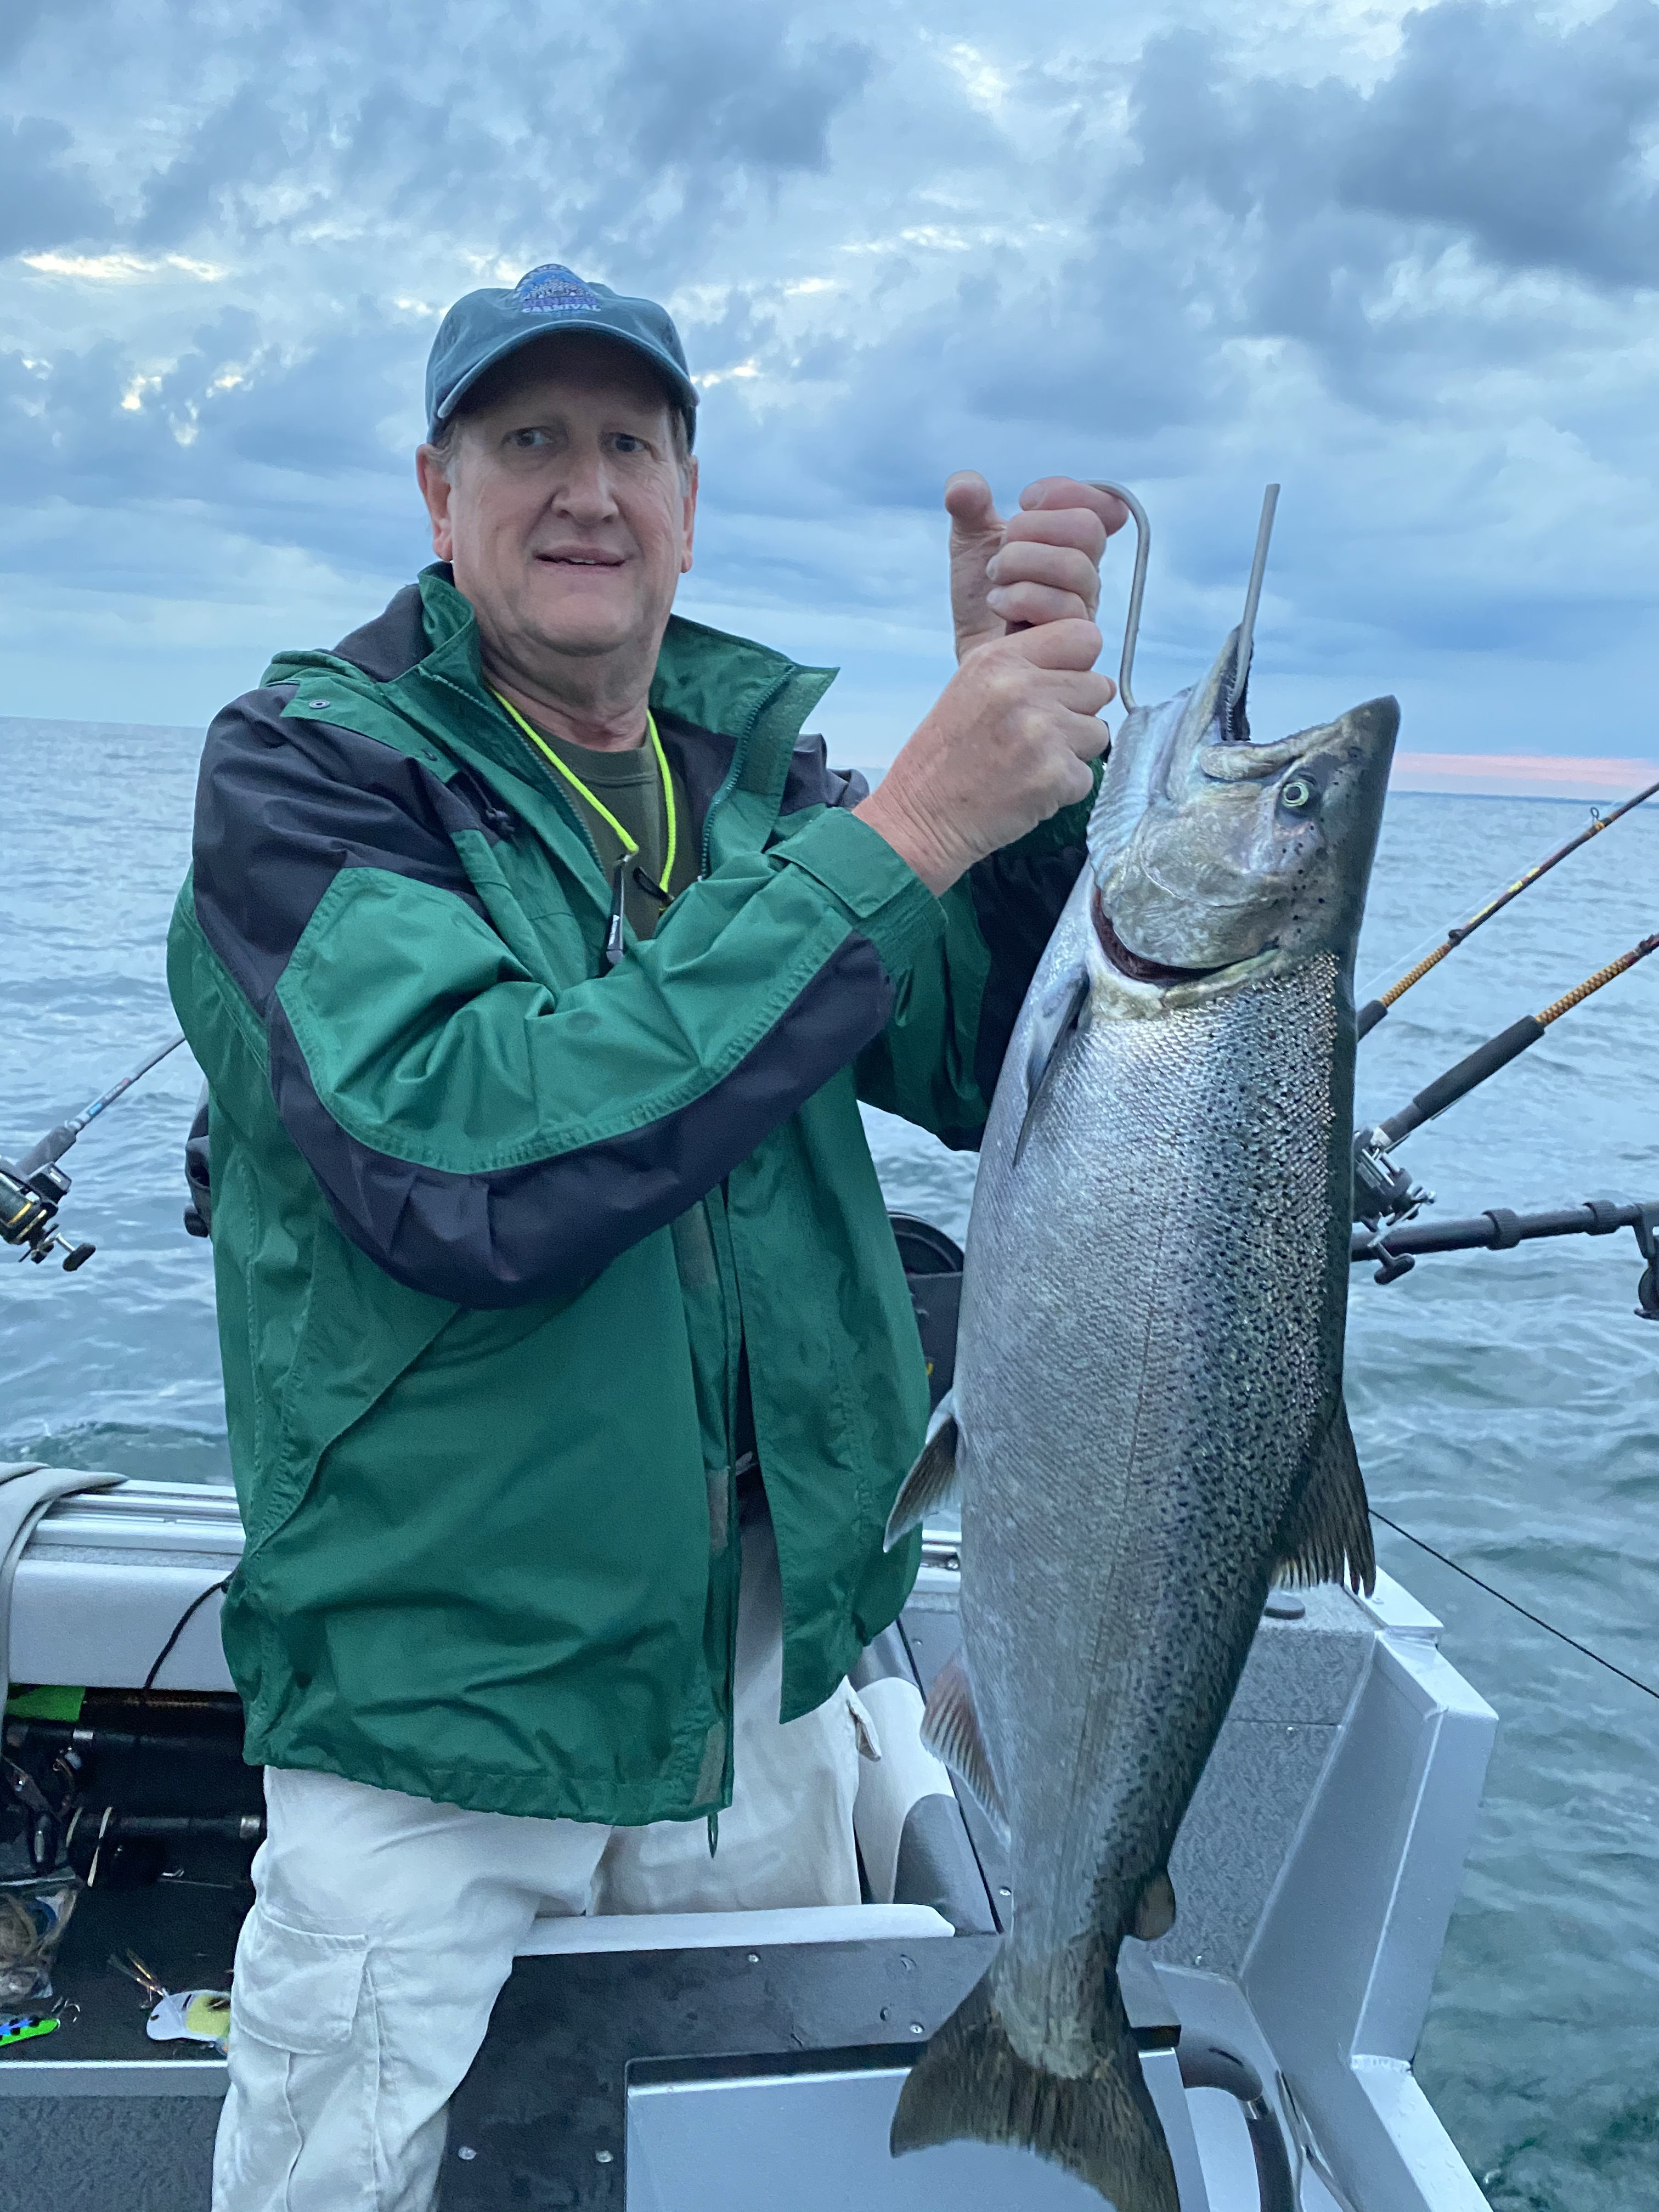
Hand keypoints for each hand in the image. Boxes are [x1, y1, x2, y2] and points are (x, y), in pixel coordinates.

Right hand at [854, 620, 1111, 894]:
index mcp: (999, 659)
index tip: (1061, 686)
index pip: (1083, 636)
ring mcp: (1042, 731)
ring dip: (1073, 751)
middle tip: (1037, 735)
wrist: (919, 818)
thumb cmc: (943, 759)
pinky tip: (1029, 789)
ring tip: (1030, 762)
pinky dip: (1064, 788)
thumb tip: (1090, 675)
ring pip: (1097, 732)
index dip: (1079, 664)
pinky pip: (1087, 775)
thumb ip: (1026, 667)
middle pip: (1098, 686)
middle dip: (1077, 712)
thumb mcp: (972, 687)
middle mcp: (1023, 688)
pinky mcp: (1055, 774)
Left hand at [947, 473, 1128, 661]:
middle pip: (1087, 530)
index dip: (1066, 492)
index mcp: (1074, 544)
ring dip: (1022, 564)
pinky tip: (998, 603)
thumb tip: (964, 486)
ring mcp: (1085, 609)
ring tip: (995, 579)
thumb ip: (969, 507)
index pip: (1102, 504)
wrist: (976, 661)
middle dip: (1034, 529)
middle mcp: (1087, 575)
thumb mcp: (971, 545)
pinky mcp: (1075, 643)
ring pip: (1075, 567)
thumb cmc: (981, 602)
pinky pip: (1063, 607)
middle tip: (1002, 549)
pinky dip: (1020, 597)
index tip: (1025, 499)